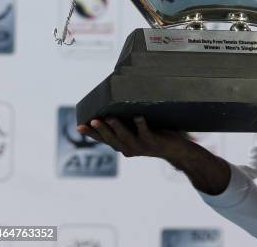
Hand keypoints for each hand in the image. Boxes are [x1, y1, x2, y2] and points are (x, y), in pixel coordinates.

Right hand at [77, 116, 230, 194]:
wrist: (177, 150)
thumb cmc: (156, 136)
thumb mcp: (138, 132)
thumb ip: (127, 124)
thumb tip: (116, 105)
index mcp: (123, 146)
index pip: (104, 140)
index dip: (91, 134)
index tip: (79, 126)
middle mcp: (130, 148)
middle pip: (112, 140)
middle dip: (101, 130)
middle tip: (91, 120)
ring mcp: (141, 146)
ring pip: (126, 138)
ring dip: (117, 128)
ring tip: (109, 117)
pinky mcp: (154, 141)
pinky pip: (146, 132)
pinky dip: (141, 125)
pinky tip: (138, 116)